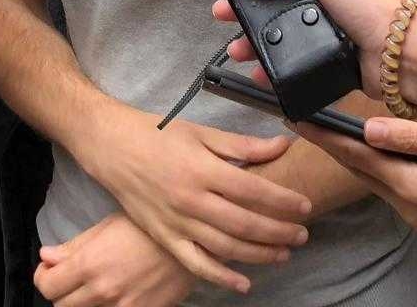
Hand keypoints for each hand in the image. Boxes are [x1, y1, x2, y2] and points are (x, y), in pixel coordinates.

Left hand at [34, 213, 196, 305]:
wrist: (194, 240)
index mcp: (91, 263)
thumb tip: (46, 256)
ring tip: (93, 285)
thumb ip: (74, 246)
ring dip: (82, 303)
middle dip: (61, 291)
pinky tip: (115, 295)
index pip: (47, 286)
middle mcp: (103, 290)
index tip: (50, 269)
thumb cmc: (149, 226)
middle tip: (71, 278)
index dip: (44, 277)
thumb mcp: (108, 227)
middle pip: (61, 306)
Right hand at [84, 110, 309, 293]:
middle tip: (303, 234)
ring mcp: (176, 222)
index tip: (305, 205)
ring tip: (284, 253)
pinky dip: (220, 277)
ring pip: (225, 247)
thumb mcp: (201, 131)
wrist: (112, 147)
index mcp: (202, 168)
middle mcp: (190, 199)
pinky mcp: (164, 236)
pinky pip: (195, 263)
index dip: (283, 200)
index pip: (253, 190)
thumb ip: (242, 145)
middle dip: (278, 231)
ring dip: (259, 254)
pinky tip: (243, 283)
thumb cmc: (157, 134)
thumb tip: (280, 145)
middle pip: (244, 223)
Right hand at [210, 0, 403, 100]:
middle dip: (247, 2)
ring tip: (237, 49)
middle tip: (223, 12)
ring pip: (280, 28)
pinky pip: (293, 58)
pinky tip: (258, 70)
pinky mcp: (327, 53)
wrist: (400, 50)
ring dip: (255, 38)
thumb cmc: (368, 0)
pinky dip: (273, 64)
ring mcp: (326, 23)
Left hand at [291, 117, 416, 247]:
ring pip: (380, 180)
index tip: (297, 120)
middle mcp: (408, 207)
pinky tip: (385, 153)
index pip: (357, 156)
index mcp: (410, 188)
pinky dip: (385, 168)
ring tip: (338, 132)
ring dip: (360, 157)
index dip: (326, 136)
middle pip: (363, 170)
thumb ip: (410, 137)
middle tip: (309, 121)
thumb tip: (367, 128)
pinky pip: (399, 188)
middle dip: (335, 146)